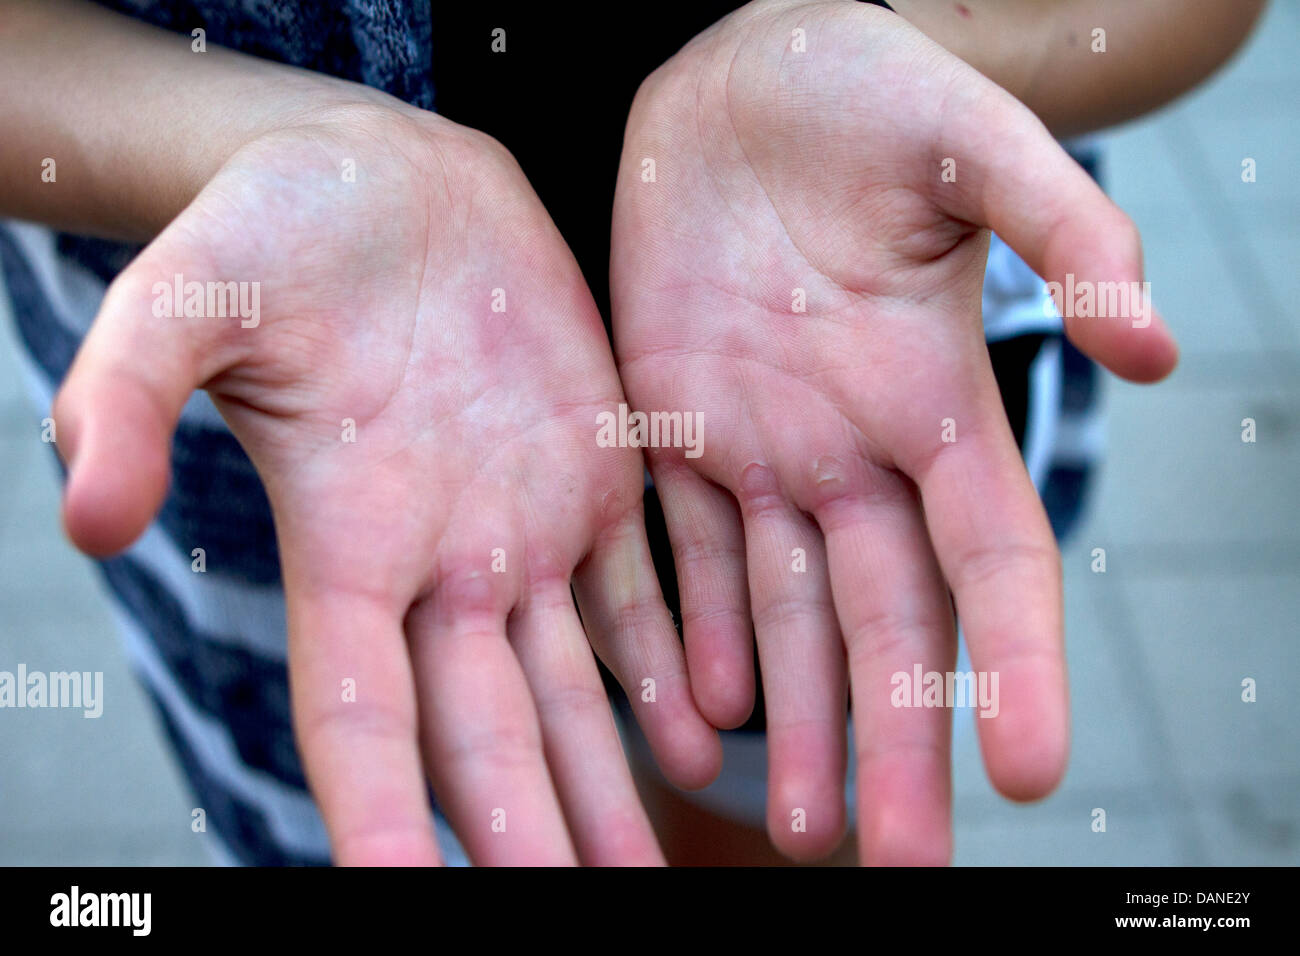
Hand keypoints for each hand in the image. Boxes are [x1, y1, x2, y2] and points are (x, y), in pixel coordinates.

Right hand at [54, 102, 720, 864]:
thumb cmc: (278, 225)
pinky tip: (704, 741)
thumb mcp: (192, 294)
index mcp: (345, 540)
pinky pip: (640, 591)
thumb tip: (83, 513)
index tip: (399, 900)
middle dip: (525, 828)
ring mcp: (523, 525)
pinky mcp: (594, 474)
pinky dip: (670, 668)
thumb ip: (132, 395)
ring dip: (607, 785)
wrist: (389, 179)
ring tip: (641, 873)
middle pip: (483, 728)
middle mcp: (439, 561)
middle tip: (576, 913)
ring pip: (572, 686)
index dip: (376, 810)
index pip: (359, 710)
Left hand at [611, 0, 1176, 862]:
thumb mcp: (963, 136)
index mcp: (936, 396)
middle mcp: (858, 449)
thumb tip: (1153, 343)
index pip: (993, 558)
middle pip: (889, 623)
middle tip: (899, 859)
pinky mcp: (678, 430)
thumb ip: (1058, 225)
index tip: (1032, 770)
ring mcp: (766, 448)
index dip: (1019, 661)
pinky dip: (692, 638)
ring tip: (802, 829)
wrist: (735, 82)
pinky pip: (690, 556)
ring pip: (788, 615)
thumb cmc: (862, 85)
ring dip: (794, 721)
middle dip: (898, 740)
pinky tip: (698, 720)